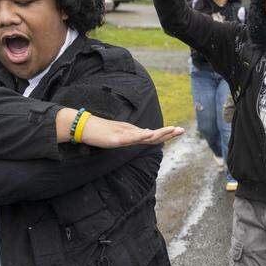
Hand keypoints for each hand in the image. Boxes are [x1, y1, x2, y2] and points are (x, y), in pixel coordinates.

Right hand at [58, 108, 183, 146]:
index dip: (166, 134)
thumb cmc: (101, 131)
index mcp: (133, 133)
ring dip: (158, 133)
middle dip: (168, 133)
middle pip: (152, 134)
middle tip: (181, 130)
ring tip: (171, 130)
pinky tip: (149, 135)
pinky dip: (140, 136)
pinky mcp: (115, 138)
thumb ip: (135, 135)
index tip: (178, 131)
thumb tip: (150, 133)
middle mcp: (131, 132)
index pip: (153, 135)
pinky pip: (129, 138)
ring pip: (144, 135)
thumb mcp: (121, 135)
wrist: (84, 126)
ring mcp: (123, 135)